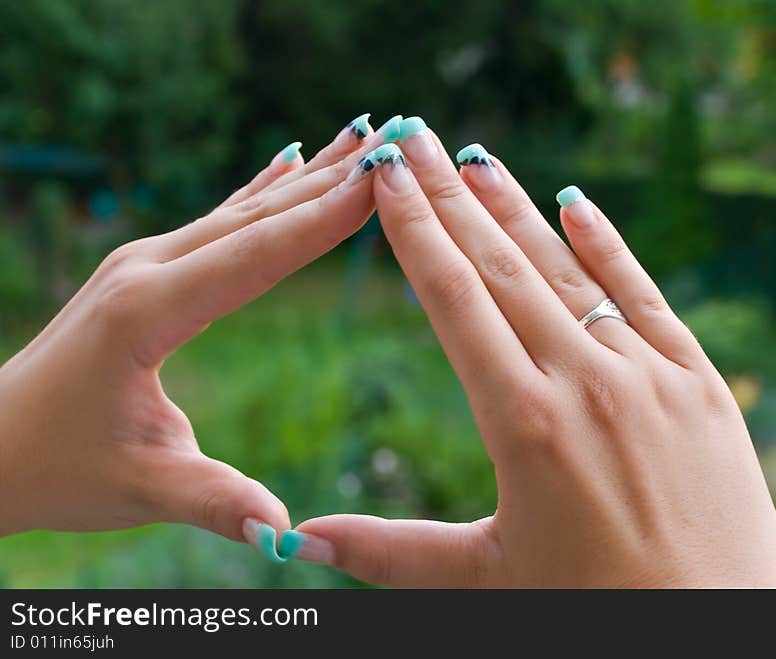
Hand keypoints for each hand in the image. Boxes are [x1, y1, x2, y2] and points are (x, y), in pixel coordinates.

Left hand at [0, 113, 400, 562]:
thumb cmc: (56, 467)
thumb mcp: (140, 488)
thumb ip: (214, 502)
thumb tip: (287, 535)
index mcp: (148, 312)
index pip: (255, 256)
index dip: (323, 220)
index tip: (380, 182)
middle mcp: (146, 270)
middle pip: (256, 217)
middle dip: (331, 181)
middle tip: (393, 139)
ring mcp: (144, 264)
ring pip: (242, 210)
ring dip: (307, 176)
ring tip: (360, 134)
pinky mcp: (147, 271)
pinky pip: (220, 222)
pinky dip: (264, 190)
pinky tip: (291, 160)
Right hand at [297, 119, 775, 586]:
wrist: (718, 636)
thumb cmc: (592, 614)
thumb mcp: (484, 581)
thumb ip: (390, 553)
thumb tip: (298, 541)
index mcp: (522, 424)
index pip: (454, 301)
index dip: (414, 233)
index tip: (385, 178)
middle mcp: (585, 382)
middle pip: (500, 267)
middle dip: (447, 197)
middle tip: (411, 136)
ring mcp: (649, 375)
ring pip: (567, 271)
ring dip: (516, 209)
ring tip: (475, 157)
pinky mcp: (699, 383)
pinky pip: (645, 296)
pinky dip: (609, 246)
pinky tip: (576, 202)